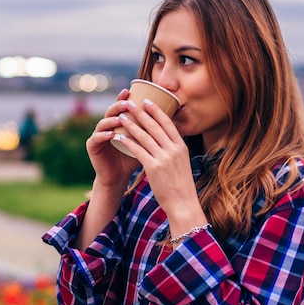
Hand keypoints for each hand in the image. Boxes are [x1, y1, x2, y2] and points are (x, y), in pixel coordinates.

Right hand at [86, 88, 141, 189]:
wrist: (119, 178)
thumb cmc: (132, 159)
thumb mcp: (143, 143)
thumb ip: (150, 131)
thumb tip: (170, 118)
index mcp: (117, 123)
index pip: (120, 107)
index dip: (123, 98)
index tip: (130, 91)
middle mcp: (106, 126)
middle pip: (110, 111)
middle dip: (118, 106)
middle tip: (126, 103)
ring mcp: (97, 135)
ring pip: (102, 123)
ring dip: (111, 120)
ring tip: (120, 119)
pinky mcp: (92, 146)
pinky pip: (96, 138)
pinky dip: (103, 135)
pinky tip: (111, 135)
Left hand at [116, 99, 207, 231]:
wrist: (183, 204)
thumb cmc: (181, 184)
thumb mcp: (181, 162)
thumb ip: (173, 149)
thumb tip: (165, 137)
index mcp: (181, 147)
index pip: (168, 123)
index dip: (157, 111)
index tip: (147, 100)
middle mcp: (173, 149)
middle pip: (155, 126)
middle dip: (141, 112)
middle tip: (130, 103)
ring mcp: (164, 158)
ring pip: (145, 136)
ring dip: (132, 124)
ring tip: (121, 116)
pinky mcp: (154, 168)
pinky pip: (138, 150)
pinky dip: (128, 142)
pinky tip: (119, 136)